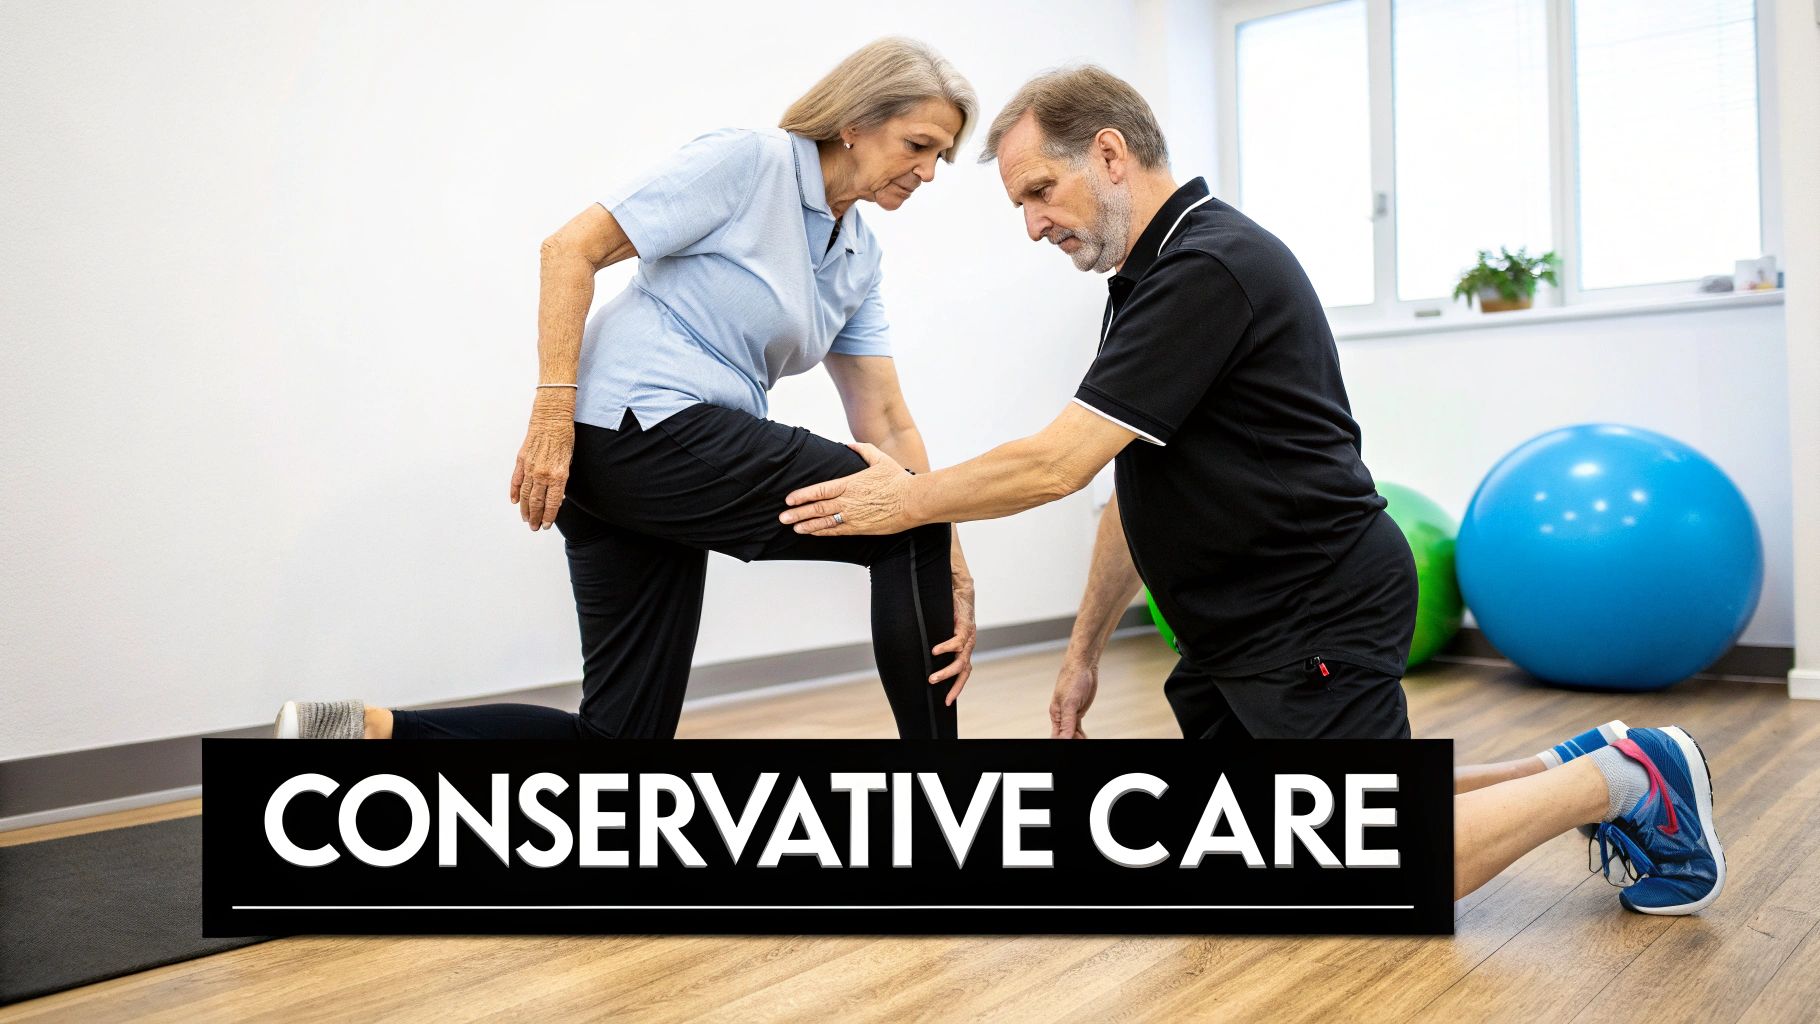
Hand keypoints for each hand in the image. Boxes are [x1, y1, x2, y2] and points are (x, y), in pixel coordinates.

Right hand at [510, 392, 574, 530]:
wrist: (552, 418)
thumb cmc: (564, 437)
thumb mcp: (569, 461)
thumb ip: (562, 480)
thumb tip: (557, 498)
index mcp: (558, 475)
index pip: (552, 503)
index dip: (548, 516)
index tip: (545, 525)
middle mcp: (542, 474)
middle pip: (536, 502)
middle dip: (535, 517)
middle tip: (534, 527)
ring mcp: (530, 467)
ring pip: (525, 494)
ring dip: (524, 509)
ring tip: (525, 519)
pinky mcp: (521, 460)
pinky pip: (516, 480)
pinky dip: (514, 492)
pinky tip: (514, 501)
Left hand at [779, 443, 915, 535]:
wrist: (913, 501)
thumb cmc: (898, 480)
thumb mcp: (879, 458)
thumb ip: (862, 450)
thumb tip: (849, 444)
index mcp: (849, 484)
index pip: (819, 490)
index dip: (802, 496)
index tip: (789, 500)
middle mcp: (848, 502)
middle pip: (817, 508)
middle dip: (797, 513)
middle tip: (783, 517)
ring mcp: (853, 516)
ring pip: (824, 522)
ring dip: (806, 525)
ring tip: (793, 527)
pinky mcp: (860, 528)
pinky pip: (837, 531)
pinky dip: (822, 532)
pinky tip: (812, 532)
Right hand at [929, 571, 976, 704]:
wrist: (960, 591)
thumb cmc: (949, 612)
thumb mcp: (942, 632)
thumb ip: (934, 643)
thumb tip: (917, 654)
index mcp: (964, 649)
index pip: (963, 673)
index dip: (956, 688)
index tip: (946, 702)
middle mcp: (968, 646)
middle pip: (964, 672)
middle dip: (954, 686)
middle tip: (943, 698)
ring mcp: (968, 638)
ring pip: (961, 661)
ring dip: (946, 672)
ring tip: (932, 679)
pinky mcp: (965, 626)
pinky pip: (957, 641)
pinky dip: (946, 647)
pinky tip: (934, 651)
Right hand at [1050, 659, 1097, 738]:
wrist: (1083, 666)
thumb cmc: (1073, 680)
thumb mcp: (1070, 704)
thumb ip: (1067, 723)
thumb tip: (1063, 739)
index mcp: (1056, 714)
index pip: (1056, 735)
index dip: (1062, 742)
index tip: (1069, 746)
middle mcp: (1062, 716)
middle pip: (1065, 735)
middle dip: (1071, 741)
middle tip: (1082, 743)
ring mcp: (1071, 714)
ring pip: (1072, 732)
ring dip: (1077, 739)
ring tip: (1084, 741)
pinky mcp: (1078, 711)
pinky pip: (1078, 726)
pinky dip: (1081, 734)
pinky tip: (1085, 738)